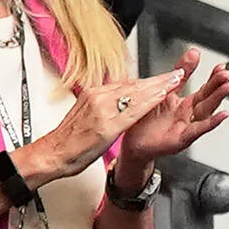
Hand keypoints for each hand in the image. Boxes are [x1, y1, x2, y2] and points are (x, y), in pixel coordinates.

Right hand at [15, 66, 186, 182]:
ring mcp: (102, 108)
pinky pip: (133, 110)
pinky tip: (162, 97)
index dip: (146, 81)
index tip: (161, 78)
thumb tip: (115, 102)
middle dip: (156, 80)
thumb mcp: (84, 117)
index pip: (125, 85)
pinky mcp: (107, 123)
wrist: (51, 154)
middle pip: (133, 86)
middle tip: (176, 74)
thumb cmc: (66, 141)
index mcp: (92, 95)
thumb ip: (100, 107)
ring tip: (176, 80)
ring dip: (158, 86)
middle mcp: (97, 97)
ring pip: (135, 94)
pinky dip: (150, 101)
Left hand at [119, 47, 228, 173]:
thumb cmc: (145, 120)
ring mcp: (186, 125)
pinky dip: (211, 122)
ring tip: (228, 87)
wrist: (132, 144)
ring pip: (205, 110)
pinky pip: (198, 129)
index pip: (201, 87)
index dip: (211, 77)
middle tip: (227, 74)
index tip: (221, 67)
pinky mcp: (181, 138)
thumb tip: (192, 54)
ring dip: (218, 98)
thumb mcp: (160, 91)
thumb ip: (177, 75)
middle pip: (206, 97)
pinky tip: (222, 115)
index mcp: (181, 102)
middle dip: (218, 85)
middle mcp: (187, 113)